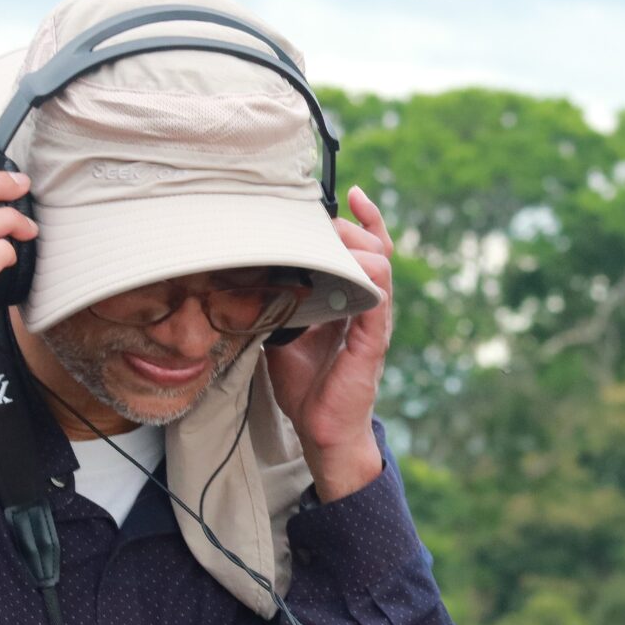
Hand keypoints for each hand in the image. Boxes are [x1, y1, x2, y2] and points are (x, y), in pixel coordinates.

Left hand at [265, 186, 394, 500]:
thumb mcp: (283, 333)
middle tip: (321, 221)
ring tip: (332, 238)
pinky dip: (371, 277)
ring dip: (357, 246)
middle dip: (350, 227)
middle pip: (374, 249)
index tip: (350, 193)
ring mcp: (374, 323)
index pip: (366, 251)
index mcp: (350, 302)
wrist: (321, 431)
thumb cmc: (306, 386)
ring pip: (379, 266)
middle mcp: (367, 307)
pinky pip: (379, 301)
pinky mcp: (372, 342)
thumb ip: (277, 303)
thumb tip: (246, 277)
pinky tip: (358, 265)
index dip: (363, 220)